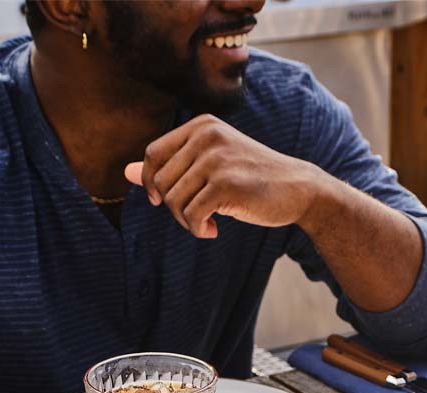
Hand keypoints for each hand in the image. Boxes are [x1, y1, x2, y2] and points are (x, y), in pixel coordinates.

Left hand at [125, 115, 322, 238]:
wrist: (300, 189)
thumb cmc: (256, 179)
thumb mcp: (213, 166)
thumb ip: (174, 167)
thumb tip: (127, 173)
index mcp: (202, 126)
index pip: (155, 153)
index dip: (152, 182)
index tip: (163, 201)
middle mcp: (207, 137)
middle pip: (163, 180)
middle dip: (173, 207)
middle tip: (195, 218)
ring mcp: (216, 159)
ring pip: (175, 199)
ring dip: (186, 221)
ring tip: (205, 225)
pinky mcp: (226, 184)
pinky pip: (191, 214)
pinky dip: (197, 229)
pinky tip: (212, 231)